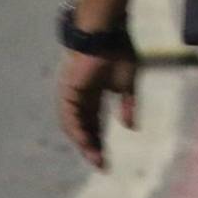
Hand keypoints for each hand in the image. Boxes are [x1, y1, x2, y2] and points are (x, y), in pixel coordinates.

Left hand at [57, 49, 138, 169]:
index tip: (107, 160)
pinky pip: (68, 116)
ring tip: (94, 156)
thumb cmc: (119, 52)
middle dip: (92, 146)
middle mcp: (81, 96)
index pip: (95, 123)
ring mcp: (72, 94)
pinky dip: (76, 130)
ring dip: (84, 141)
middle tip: (101, 164)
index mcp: (95, 93)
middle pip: (84, 127)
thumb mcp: (128, 84)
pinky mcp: (67, 90)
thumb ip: (128, 105)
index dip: (100, 141)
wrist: (107, 33)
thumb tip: (131, 128)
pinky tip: (85, 141)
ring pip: (74, 125)